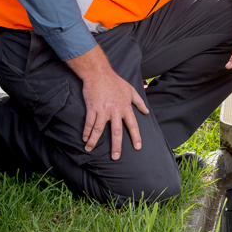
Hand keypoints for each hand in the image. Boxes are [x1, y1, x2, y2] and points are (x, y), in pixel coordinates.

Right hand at [65, 45, 149, 159]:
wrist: (99, 73)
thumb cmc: (115, 81)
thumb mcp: (131, 90)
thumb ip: (139, 102)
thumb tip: (146, 112)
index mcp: (125, 107)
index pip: (133, 125)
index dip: (136, 137)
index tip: (138, 147)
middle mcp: (115, 110)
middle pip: (116, 131)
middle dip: (116, 146)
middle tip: (115, 157)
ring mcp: (103, 110)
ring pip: (98, 129)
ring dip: (94, 141)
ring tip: (89, 149)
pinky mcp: (92, 108)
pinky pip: (89, 122)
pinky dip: (86, 131)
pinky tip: (84, 139)